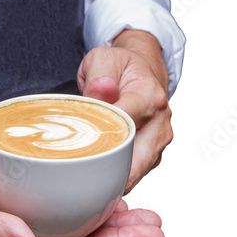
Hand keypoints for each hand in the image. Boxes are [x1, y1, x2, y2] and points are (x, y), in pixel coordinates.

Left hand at [77, 30, 173, 193]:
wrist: (143, 73)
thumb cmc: (121, 68)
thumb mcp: (104, 59)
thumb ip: (99, 75)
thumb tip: (100, 94)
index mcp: (149, 96)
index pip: (124, 125)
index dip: (99, 137)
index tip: (77, 144)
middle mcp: (160, 122)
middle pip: (134, 160)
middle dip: (106, 171)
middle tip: (78, 176)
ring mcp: (159, 141)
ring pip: (135, 172)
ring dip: (111, 178)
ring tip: (85, 177)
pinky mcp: (154, 155)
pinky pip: (135, 174)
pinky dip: (116, 177)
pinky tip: (98, 175)